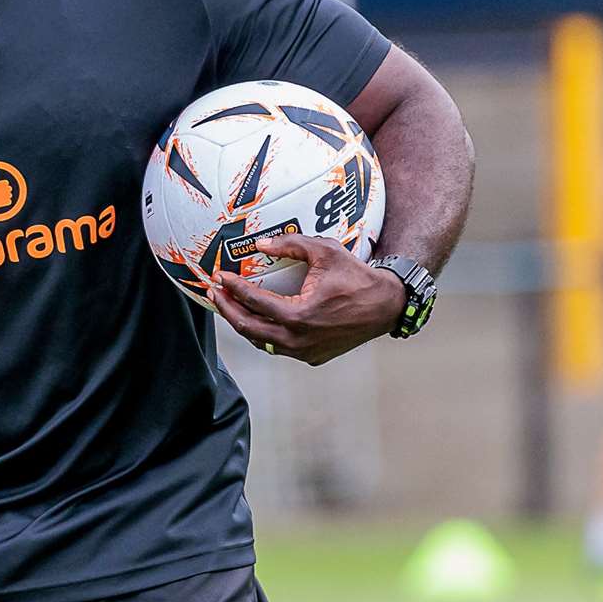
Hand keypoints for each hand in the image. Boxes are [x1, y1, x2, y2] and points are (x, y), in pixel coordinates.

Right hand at [0, 165, 12, 210]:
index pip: (6, 183)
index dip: (4, 184)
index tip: (1, 185)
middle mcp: (1, 191)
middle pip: (9, 189)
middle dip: (8, 189)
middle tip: (4, 191)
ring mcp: (3, 197)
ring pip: (9, 195)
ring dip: (8, 195)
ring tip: (4, 196)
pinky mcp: (4, 202)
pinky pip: (9, 202)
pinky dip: (8, 201)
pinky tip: (5, 200)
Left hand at [208, 234, 405, 365]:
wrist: (386, 305)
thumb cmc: (357, 278)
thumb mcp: (324, 251)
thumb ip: (290, 245)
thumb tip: (260, 245)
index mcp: (298, 315)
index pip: (253, 302)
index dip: (232, 288)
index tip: (220, 277)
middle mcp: (298, 339)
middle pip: (249, 327)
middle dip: (227, 309)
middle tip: (216, 293)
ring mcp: (305, 352)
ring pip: (262, 341)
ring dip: (243, 323)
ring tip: (230, 306)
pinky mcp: (312, 357)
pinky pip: (278, 347)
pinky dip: (264, 334)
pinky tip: (256, 319)